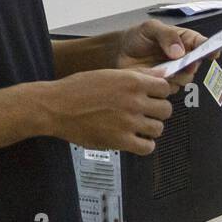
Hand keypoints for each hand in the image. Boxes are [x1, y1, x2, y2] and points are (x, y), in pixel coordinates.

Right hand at [41, 69, 173, 155]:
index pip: (165, 88)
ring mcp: (128, 122)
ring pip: (158, 129)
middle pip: (166, 110)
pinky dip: (144, 145)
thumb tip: (160, 75)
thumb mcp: (108, 74)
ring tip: (138, 127)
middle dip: (157, 111)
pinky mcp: (120, 141)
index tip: (153, 97)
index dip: (159, 93)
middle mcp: (134, 101)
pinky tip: (134, 139)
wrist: (56, 107)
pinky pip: (147, 147)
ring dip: (150, 128)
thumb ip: (137, 75)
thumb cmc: (77, 89)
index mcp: (131, 82)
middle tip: (146, 113)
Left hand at [115, 19, 209, 88]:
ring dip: (172, 76)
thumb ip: (166, 35)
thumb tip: (179, 51)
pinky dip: (159, 83)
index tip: (213, 52)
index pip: (202, 44)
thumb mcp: (150, 28)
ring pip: (183, 80)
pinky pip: (168, 89)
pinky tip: (149, 75)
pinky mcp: (163, 84)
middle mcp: (182, 58)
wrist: (120, 51)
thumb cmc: (137, 37)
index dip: (210, 48)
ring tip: (157, 68)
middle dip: (187, 66)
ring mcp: (174, 72)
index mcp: (184, 40)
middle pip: (194, 66)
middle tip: (178, 63)